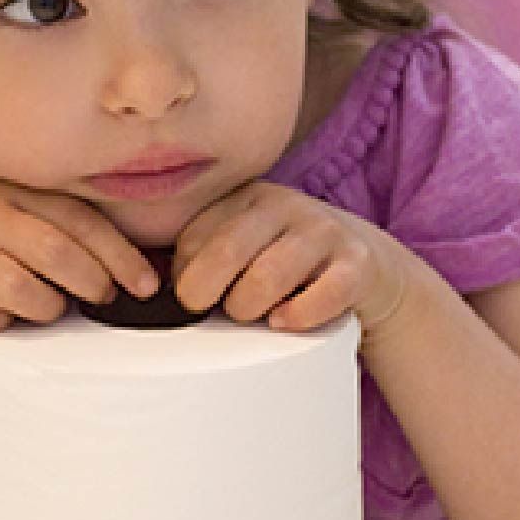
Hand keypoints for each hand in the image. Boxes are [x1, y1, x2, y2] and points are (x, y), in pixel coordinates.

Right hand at [0, 181, 159, 337]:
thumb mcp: (31, 228)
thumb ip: (77, 238)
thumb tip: (146, 277)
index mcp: (18, 194)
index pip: (80, 221)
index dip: (120, 256)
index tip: (147, 287)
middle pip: (52, 251)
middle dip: (90, 282)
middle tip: (101, 300)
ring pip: (17, 288)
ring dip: (44, 308)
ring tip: (46, 308)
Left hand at [171, 181, 409, 333]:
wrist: (367, 264)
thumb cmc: (287, 263)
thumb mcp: (246, 245)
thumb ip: (203, 256)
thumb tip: (151, 289)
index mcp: (247, 197)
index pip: (193, 238)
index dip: (184, 278)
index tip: (192, 297)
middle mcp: (284, 205)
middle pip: (226, 252)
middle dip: (206, 294)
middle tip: (211, 311)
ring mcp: (323, 231)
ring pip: (268, 277)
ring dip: (250, 308)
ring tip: (254, 315)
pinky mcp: (357, 263)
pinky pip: (322, 295)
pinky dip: (297, 316)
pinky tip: (285, 321)